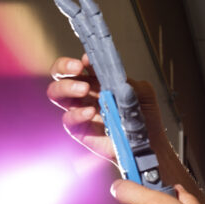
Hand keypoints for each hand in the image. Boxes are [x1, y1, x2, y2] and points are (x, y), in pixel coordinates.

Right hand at [47, 55, 165, 163]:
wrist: (148, 143)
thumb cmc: (144, 116)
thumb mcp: (143, 92)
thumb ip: (128, 81)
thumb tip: (113, 74)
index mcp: (97, 81)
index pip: (79, 65)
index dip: (79, 60)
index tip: (87, 60)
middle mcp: (84, 94)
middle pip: (59, 75)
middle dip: (63, 67)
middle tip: (78, 68)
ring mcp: (79, 111)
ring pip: (56, 94)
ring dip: (66, 87)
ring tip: (84, 89)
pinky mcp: (79, 130)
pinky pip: (68, 120)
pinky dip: (77, 114)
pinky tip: (90, 112)